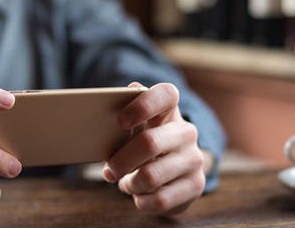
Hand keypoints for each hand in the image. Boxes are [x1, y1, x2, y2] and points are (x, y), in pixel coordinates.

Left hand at [102, 83, 205, 213]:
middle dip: (121, 161)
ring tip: (127, 183)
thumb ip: (124, 122)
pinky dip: (141, 200)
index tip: (120, 122)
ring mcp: (194, 159)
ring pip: (151, 176)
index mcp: (169, 111)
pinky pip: (160, 200)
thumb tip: (98, 119)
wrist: (179, 174)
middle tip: (109, 171)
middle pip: (149, 143)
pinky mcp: (196, 184)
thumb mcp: (138, 132)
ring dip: (130, 184)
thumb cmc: (146, 148)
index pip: (166, 94)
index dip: (143, 105)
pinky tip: (140, 195)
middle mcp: (186, 132)